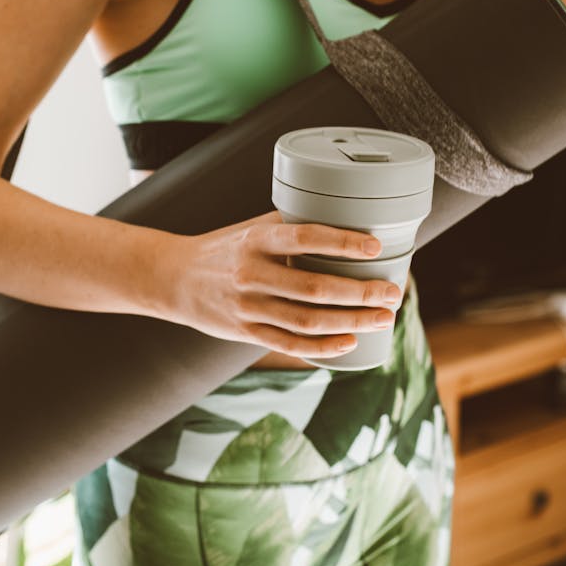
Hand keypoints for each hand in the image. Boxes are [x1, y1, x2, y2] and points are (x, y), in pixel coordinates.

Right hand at [152, 210, 406, 360]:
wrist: (173, 278)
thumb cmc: (224, 247)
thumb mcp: (251, 227)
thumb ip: (291, 225)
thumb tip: (346, 218)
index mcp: (255, 239)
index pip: (304, 238)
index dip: (342, 243)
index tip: (374, 247)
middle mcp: (251, 273)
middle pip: (314, 288)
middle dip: (360, 292)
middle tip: (392, 292)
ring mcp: (247, 307)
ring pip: (307, 321)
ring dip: (351, 321)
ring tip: (382, 316)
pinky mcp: (245, 332)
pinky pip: (290, 345)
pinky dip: (323, 348)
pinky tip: (350, 343)